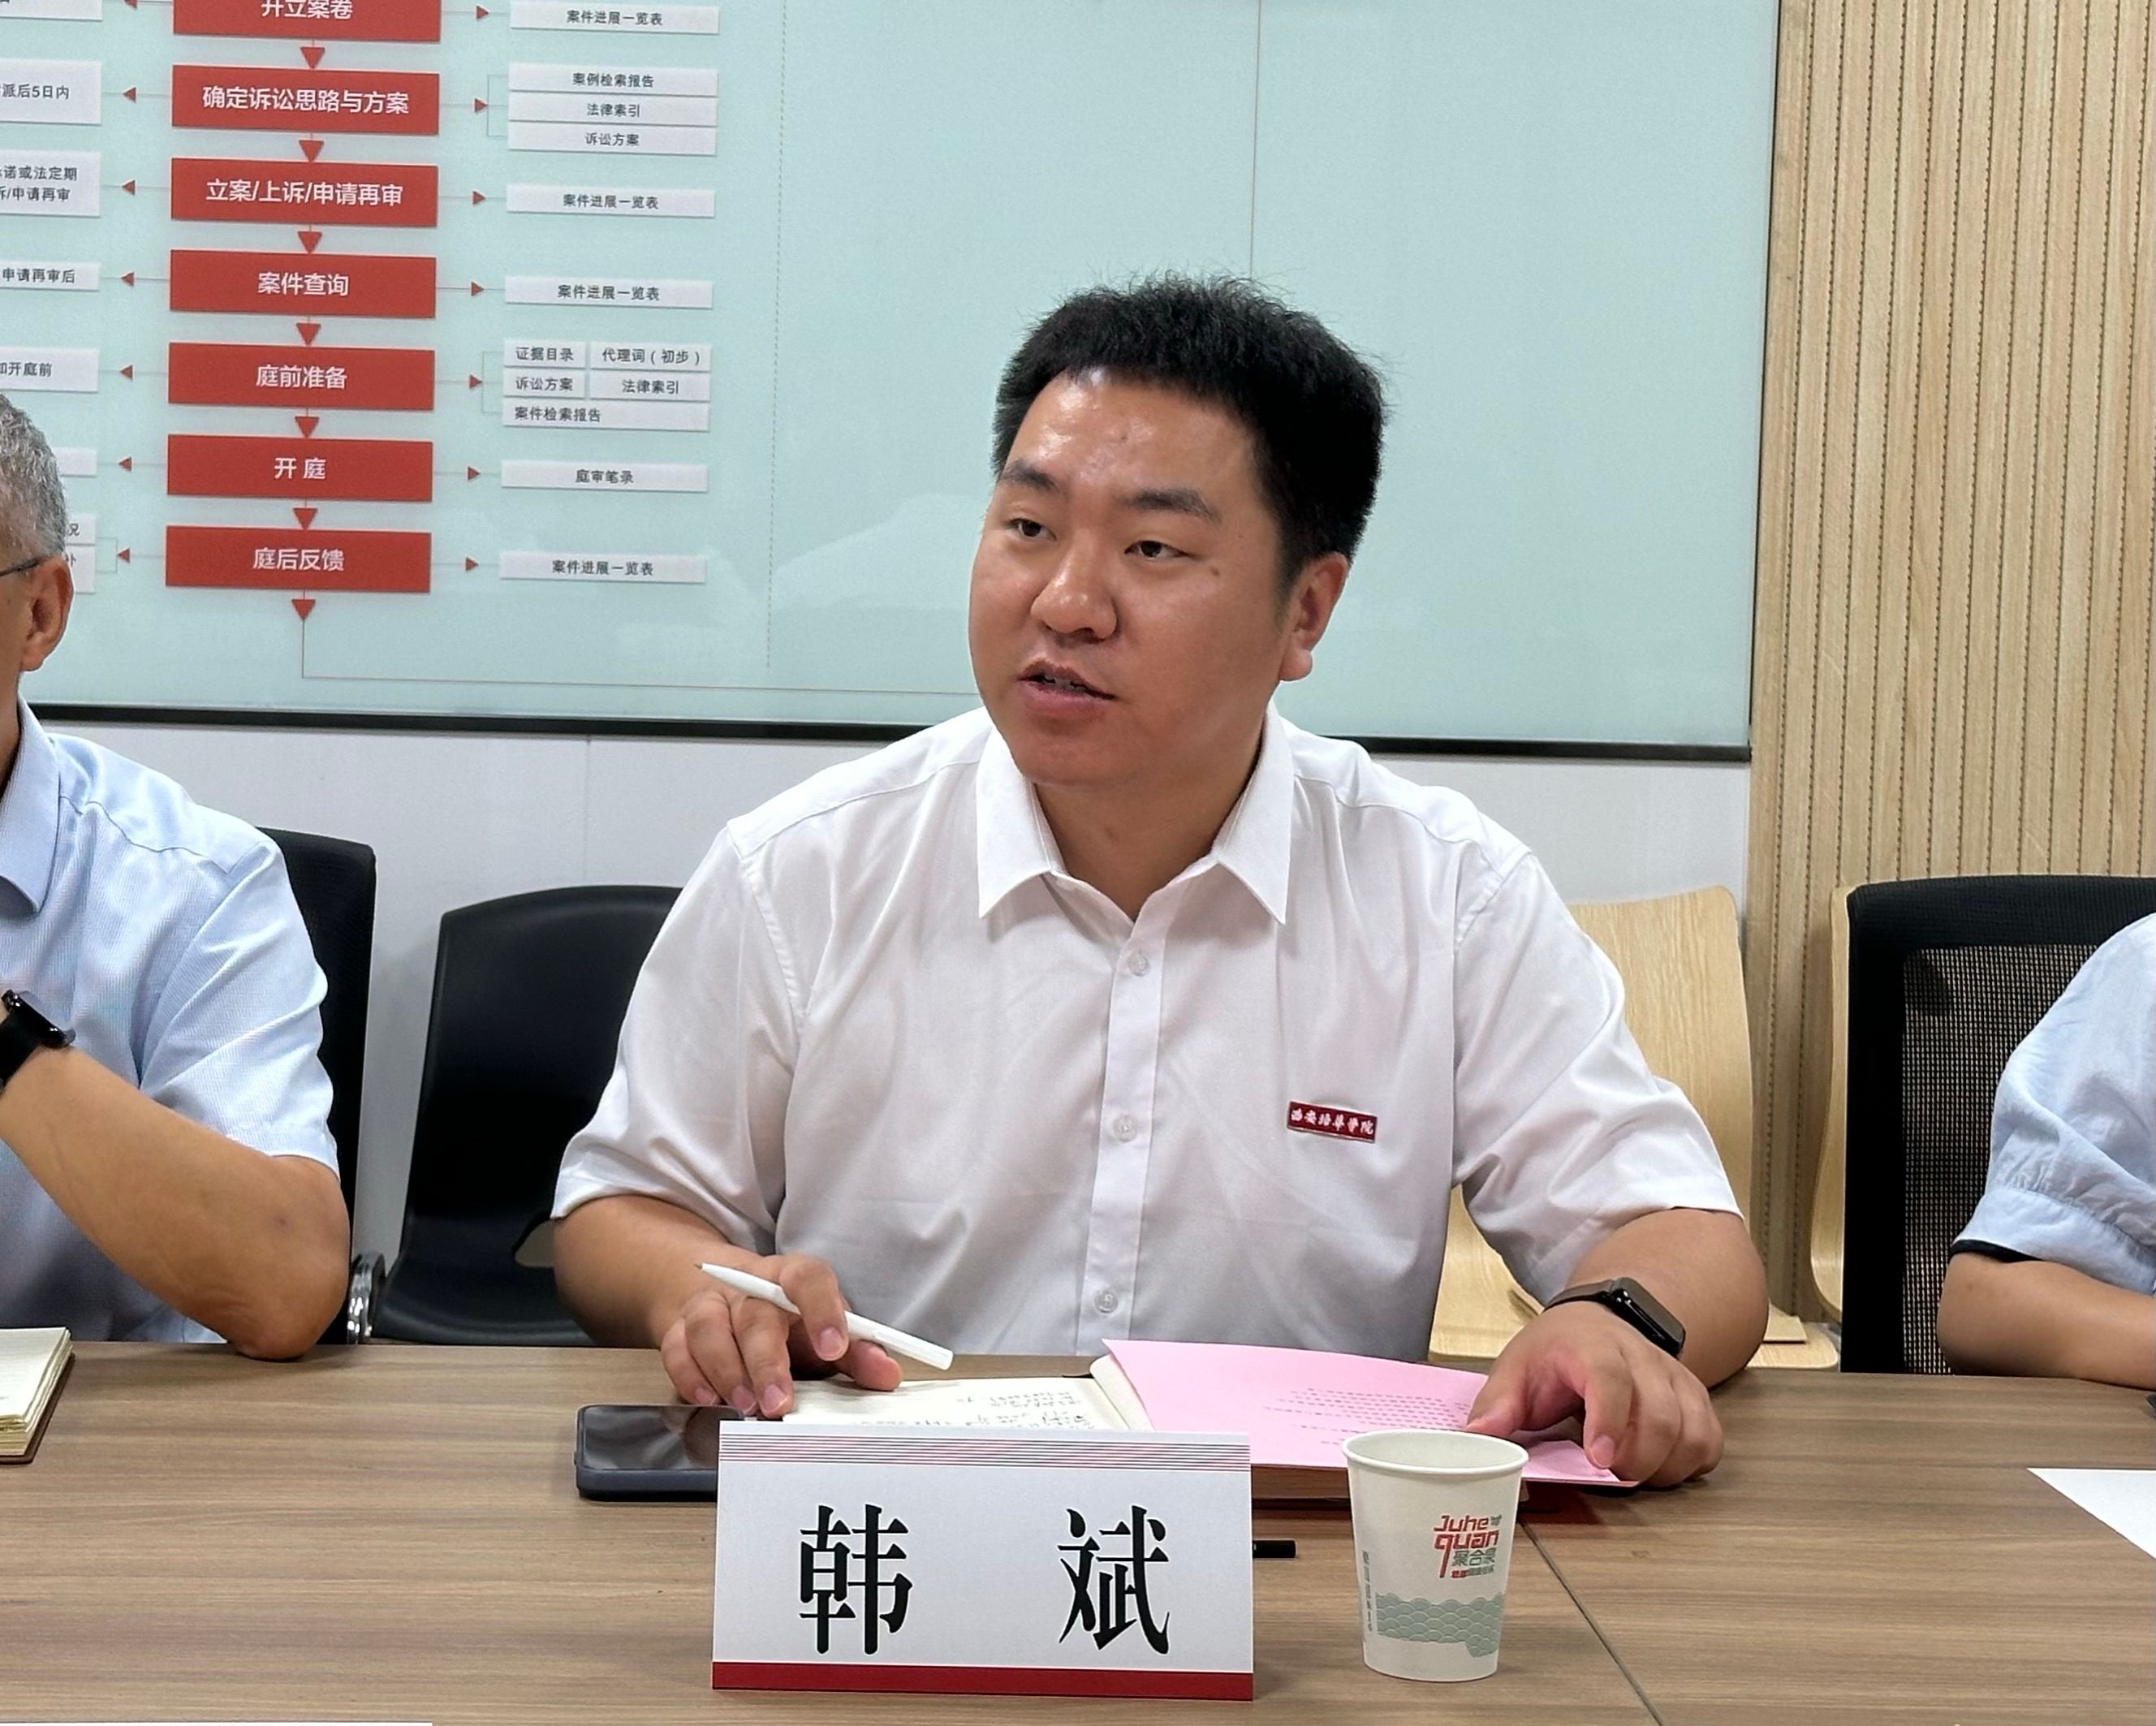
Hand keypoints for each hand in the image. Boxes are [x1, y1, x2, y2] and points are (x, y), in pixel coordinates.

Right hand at [656, 1252, 901, 1415]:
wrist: (723, 1294)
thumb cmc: (783, 1319)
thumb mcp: (822, 1328)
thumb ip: (855, 1351)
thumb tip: (886, 1374)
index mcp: (790, 1277)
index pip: (808, 1279)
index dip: (822, 1310)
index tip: (835, 1347)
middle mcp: (747, 1287)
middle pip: (755, 1314)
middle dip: (767, 1361)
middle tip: (779, 1401)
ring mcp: (709, 1305)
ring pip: (708, 1328)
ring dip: (726, 1370)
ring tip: (745, 1404)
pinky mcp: (678, 1329)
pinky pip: (676, 1349)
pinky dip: (690, 1376)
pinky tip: (709, 1398)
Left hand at [1464, 1301, 1723, 1486]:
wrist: (1598, 1322)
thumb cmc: (1557, 1350)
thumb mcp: (1517, 1368)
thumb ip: (1496, 1405)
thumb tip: (1475, 1438)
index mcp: (1593, 1347)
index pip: (1611, 1380)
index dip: (1609, 1421)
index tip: (1598, 1459)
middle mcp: (1642, 1359)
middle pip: (1660, 1415)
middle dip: (1636, 1460)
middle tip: (1607, 1476)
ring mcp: (1674, 1378)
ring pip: (1691, 1431)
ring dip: (1663, 1467)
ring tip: (1628, 1472)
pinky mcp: (1694, 1398)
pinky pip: (1708, 1440)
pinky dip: (1689, 1463)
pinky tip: (1658, 1466)